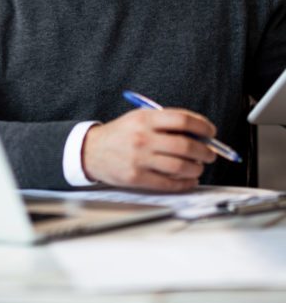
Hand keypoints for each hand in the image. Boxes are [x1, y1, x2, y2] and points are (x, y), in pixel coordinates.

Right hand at [82, 108, 216, 190]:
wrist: (91, 151)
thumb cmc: (120, 134)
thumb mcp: (138, 119)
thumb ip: (166, 123)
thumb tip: (199, 134)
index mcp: (144, 119)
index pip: (183, 120)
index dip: (203, 127)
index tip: (211, 132)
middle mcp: (142, 137)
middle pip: (186, 146)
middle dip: (205, 152)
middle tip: (210, 154)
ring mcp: (139, 158)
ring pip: (181, 167)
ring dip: (196, 168)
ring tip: (198, 167)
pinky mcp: (136, 177)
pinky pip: (169, 183)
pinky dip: (185, 183)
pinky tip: (188, 180)